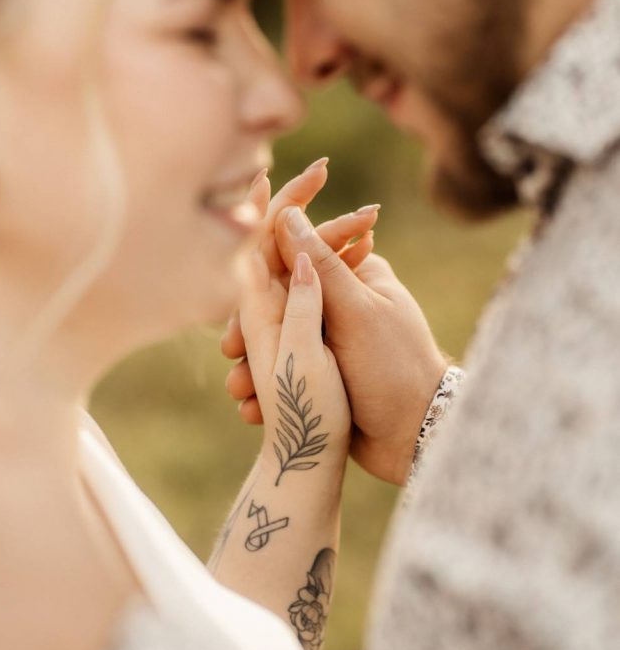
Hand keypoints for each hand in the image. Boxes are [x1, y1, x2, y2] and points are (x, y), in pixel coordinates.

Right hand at [224, 192, 446, 486]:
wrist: (417, 437)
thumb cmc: (395, 368)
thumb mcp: (357, 312)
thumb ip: (321, 266)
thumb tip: (287, 213)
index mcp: (352, 275)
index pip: (293, 260)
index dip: (258, 282)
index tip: (237, 311)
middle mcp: (337, 303)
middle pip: (276, 305)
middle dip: (251, 334)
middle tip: (232, 355)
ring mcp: (329, 340)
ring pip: (276, 344)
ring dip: (254, 368)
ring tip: (241, 393)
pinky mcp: (323, 374)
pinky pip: (284, 376)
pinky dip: (268, 392)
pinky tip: (254, 410)